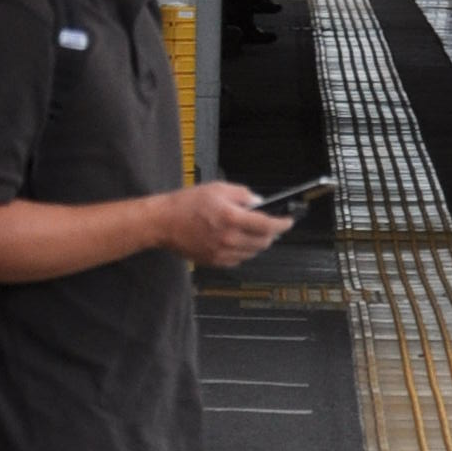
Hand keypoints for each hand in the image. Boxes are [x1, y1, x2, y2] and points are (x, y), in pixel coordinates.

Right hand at [158, 182, 289, 268]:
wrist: (162, 222)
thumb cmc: (186, 204)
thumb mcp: (218, 189)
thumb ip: (242, 195)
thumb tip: (259, 203)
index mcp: (232, 218)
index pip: (268, 225)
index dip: (283, 224)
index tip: (288, 221)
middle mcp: (229, 238)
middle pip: (263, 242)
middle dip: (271, 234)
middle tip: (270, 225)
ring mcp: (221, 253)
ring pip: (252, 252)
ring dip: (257, 243)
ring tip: (251, 231)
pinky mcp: (214, 261)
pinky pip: (238, 260)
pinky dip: (243, 251)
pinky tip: (236, 241)